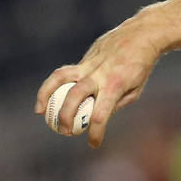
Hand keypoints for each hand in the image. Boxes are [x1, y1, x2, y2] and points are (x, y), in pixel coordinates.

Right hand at [34, 18, 162, 149]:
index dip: (95, 133)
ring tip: (40, 111)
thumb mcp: (135, 89)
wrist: (139, 36)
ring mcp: (89, 65)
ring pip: (61, 78)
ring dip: (46, 95)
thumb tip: (97, 117)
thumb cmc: (140, 67)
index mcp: (115, 86)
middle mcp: (99, 75)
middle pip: (76, 96)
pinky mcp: (84, 59)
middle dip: (66, 116)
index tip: (93, 144)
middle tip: (65, 132)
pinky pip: (64, 72)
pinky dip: (52, 84)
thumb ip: (116, 103)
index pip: (101, 114)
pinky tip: (46, 97)